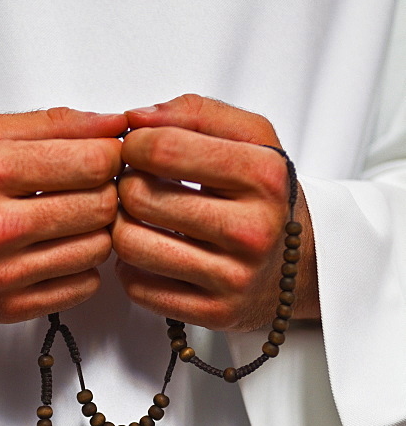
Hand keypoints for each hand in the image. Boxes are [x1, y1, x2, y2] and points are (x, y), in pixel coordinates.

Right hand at [0, 107, 126, 330]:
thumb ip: (53, 123)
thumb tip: (115, 123)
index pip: (92, 162)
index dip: (111, 156)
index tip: (104, 157)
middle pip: (101, 205)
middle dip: (107, 192)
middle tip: (92, 188)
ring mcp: (2, 273)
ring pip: (98, 248)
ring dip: (98, 231)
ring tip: (74, 218)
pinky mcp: (9, 307)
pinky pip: (84, 286)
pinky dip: (82, 266)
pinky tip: (60, 249)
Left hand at [112, 94, 318, 330]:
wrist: (303, 263)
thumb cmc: (265, 195)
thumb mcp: (252, 137)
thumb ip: (195, 112)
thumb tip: (135, 117)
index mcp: (262, 177)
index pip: (163, 148)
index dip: (134, 143)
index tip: (138, 149)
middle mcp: (251, 231)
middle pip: (139, 197)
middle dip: (127, 184)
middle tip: (138, 184)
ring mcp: (233, 278)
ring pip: (131, 245)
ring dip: (122, 226)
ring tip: (139, 218)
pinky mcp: (214, 313)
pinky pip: (138, 288)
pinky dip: (131, 268)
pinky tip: (152, 252)